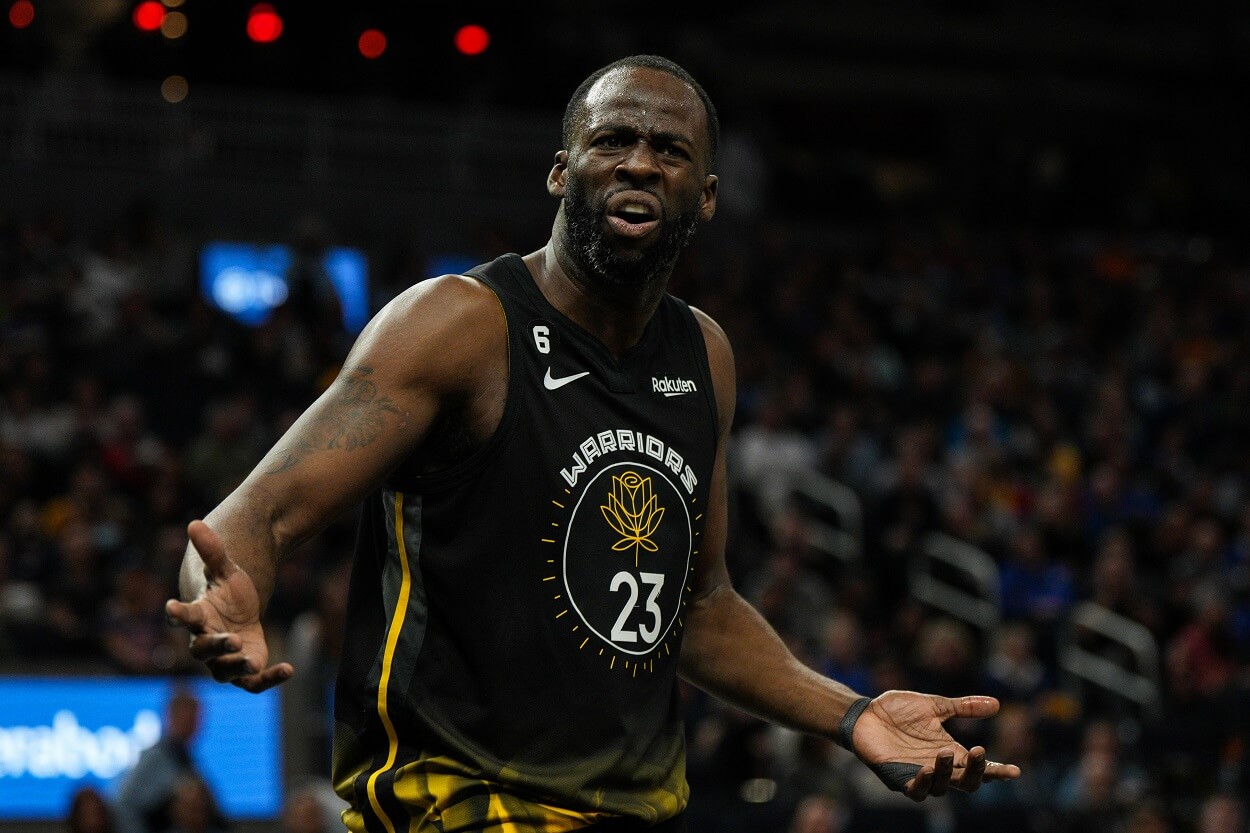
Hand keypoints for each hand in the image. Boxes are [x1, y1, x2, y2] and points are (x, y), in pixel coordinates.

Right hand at [164, 520, 292, 692]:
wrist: (240, 613)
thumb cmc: (228, 592)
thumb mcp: (227, 569)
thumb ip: (213, 551)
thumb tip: (194, 523)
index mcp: (198, 615)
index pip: (182, 616)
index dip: (176, 613)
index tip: (171, 606)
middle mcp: (205, 641)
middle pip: (203, 649)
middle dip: (217, 645)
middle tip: (235, 639)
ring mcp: (223, 659)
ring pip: (223, 671)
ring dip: (237, 666)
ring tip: (254, 661)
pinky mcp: (244, 670)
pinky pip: (252, 684)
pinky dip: (269, 680)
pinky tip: (289, 669)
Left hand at [850, 690, 1020, 801]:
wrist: (864, 714)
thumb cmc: (897, 711)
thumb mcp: (935, 705)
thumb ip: (963, 707)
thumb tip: (996, 704)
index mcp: (950, 752)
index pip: (979, 767)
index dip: (997, 771)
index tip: (1015, 771)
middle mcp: (939, 768)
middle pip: (967, 783)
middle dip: (976, 771)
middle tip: (978, 751)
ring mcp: (919, 775)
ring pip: (943, 788)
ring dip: (947, 772)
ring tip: (944, 752)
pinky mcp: (899, 779)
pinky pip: (916, 790)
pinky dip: (924, 783)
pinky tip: (927, 770)